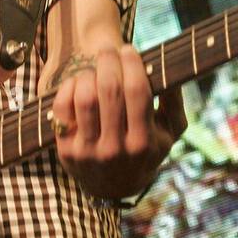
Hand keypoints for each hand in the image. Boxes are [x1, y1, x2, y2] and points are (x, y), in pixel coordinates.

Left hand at [51, 44, 188, 200]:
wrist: (115, 187)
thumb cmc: (145, 150)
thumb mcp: (169, 132)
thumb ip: (174, 102)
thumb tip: (170, 70)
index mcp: (144, 142)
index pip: (137, 91)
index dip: (132, 64)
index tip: (129, 49)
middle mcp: (115, 149)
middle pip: (109, 90)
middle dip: (108, 61)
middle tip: (108, 50)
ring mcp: (88, 151)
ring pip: (85, 97)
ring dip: (89, 74)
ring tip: (95, 69)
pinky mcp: (66, 150)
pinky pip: (63, 108)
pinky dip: (69, 87)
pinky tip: (79, 83)